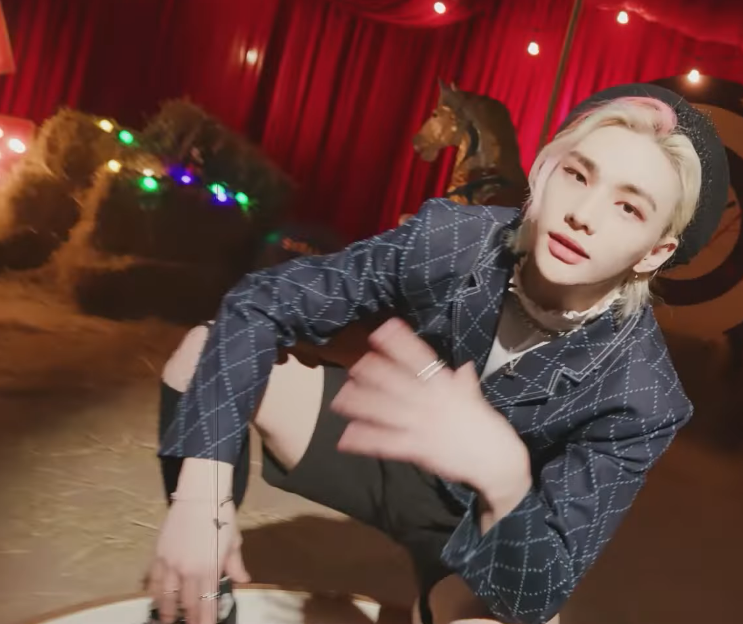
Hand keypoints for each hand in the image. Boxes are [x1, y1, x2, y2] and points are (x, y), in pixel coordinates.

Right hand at [147, 499, 248, 623]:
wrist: (201, 493)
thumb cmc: (222, 515)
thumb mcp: (234, 540)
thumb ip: (235, 564)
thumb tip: (243, 580)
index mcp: (210, 568)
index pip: (207, 603)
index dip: (206, 621)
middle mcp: (189, 570)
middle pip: (187, 603)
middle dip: (189, 619)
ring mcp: (171, 563)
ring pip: (167, 597)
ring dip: (168, 612)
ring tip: (168, 621)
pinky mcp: (159, 554)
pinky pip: (153, 580)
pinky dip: (154, 593)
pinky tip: (156, 600)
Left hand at [331, 318, 528, 494]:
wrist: (498, 462)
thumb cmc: (488, 428)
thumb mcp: (476, 400)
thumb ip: (464, 383)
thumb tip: (463, 367)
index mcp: (446, 385)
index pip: (420, 358)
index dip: (399, 343)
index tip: (381, 330)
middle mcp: (431, 401)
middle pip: (395, 381)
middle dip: (372, 371)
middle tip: (354, 365)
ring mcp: (422, 425)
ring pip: (385, 410)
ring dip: (361, 403)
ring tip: (340, 398)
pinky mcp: (418, 449)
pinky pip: (386, 443)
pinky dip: (365, 440)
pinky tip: (346, 437)